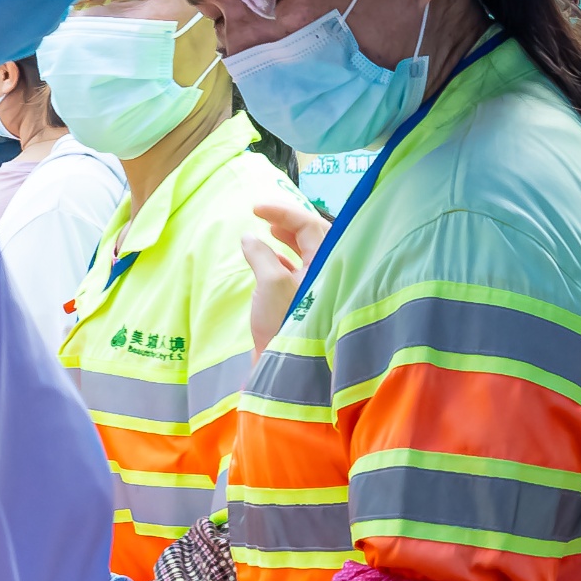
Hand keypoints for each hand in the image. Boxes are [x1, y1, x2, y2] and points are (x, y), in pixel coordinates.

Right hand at [244, 196, 325, 363]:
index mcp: (329, 263)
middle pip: (314, 237)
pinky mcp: (308, 306)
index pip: (310, 224)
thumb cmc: (285, 323)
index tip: (255, 208)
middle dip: (289, 224)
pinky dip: (284, 263)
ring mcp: (320, 290)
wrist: (289, 372)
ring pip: (307, 256)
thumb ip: (260, 255)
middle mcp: (330, 273)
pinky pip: (300, 275)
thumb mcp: (270, 283)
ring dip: (288, 242)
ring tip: (269, 234)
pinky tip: (270, 263)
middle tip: (265, 217)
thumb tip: (250, 239)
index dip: (282, 212)